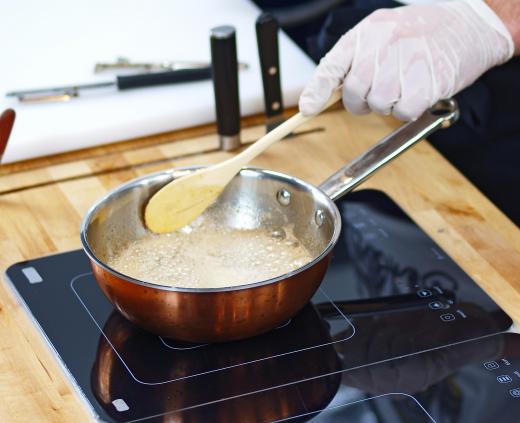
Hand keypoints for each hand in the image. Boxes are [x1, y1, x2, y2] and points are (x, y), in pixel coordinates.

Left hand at [299, 0, 513, 120]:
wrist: (467, 23)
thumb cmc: (420, 32)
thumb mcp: (379, 33)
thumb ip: (350, 61)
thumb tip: (319, 95)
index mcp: (366, 33)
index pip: (332, 66)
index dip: (316, 91)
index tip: (306, 109)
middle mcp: (382, 46)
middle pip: (354, 94)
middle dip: (362, 101)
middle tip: (380, 89)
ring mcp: (404, 63)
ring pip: (378, 105)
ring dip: (388, 103)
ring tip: (405, 83)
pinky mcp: (426, 82)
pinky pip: (402, 112)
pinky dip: (408, 109)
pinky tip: (419, 90)